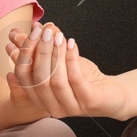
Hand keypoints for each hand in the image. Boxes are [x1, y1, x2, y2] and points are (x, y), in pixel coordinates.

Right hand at [4, 20, 127, 119]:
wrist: (112, 94)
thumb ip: (46, 53)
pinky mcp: (88, 102)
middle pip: (39, 78)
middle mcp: (52, 107)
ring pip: (56, 80)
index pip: (23, 77)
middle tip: (47, 32)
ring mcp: (71, 107)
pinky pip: (76, 80)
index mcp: (40, 98)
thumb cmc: (84, 78)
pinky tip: (71, 43)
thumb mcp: (61, 64)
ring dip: (56, 54)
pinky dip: (71, 59)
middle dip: (41, 51)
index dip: (25, 53)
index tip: (33, 32)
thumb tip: (34, 29)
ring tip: (60, 35)